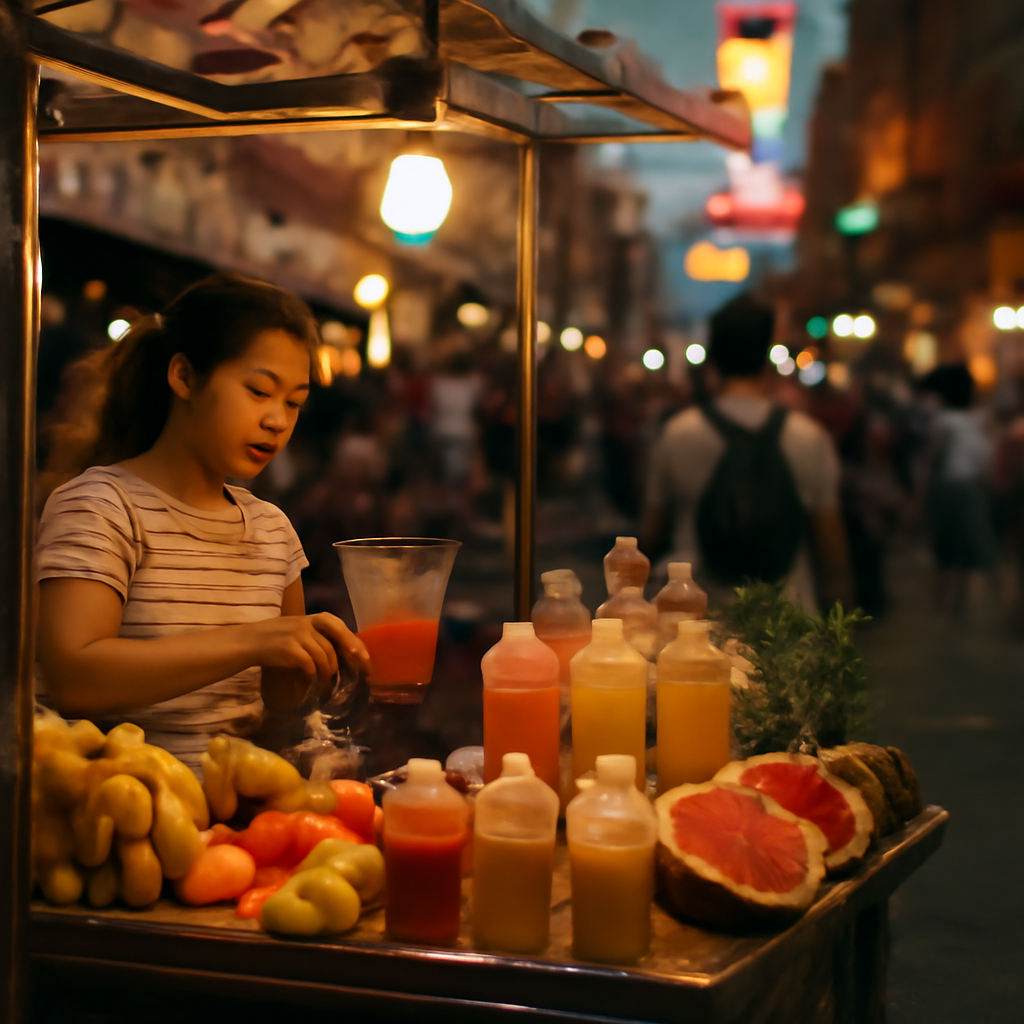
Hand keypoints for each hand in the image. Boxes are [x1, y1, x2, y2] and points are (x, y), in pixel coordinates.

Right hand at [247, 614, 368, 689]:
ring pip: (325, 658)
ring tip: (326, 686)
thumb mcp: (298, 630)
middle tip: (357, 674)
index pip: (338, 626)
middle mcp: (307, 623)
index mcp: (311, 618)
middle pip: (335, 642)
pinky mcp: (290, 650)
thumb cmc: (275, 639)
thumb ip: (318, 637)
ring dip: (328, 675)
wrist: (248, 642)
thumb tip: (347, 653)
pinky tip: (307, 683)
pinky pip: (310, 667)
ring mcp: (299, 636)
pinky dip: (311, 677)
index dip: (354, 642)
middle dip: (349, 659)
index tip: (365, 659)